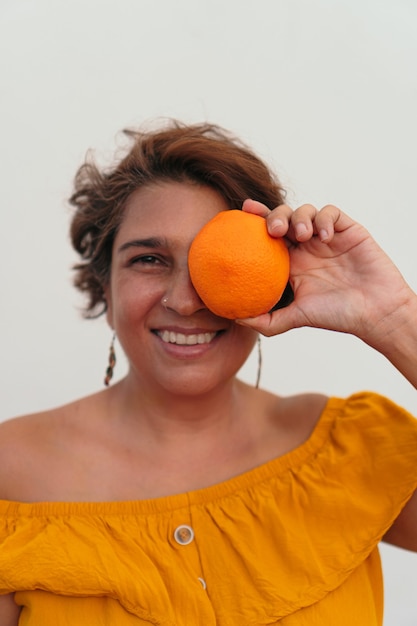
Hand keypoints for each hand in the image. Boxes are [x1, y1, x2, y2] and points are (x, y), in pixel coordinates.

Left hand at [238, 199, 413, 346]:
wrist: (375, 312)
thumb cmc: (337, 316)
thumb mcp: (296, 317)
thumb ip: (267, 320)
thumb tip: (236, 318)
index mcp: (291, 262)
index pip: (268, 235)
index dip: (256, 220)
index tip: (242, 212)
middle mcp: (306, 246)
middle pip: (284, 217)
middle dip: (275, 215)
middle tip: (273, 230)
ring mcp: (326, 237)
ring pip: (306, 211)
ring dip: (299, 218)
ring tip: (302, 236)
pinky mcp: (347, 230)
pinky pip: (331, 212)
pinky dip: (324, 219)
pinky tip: (324, 236)